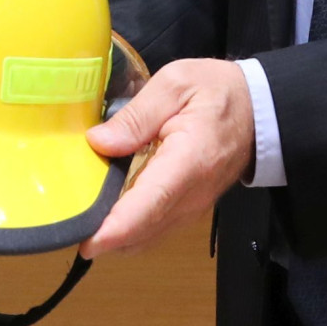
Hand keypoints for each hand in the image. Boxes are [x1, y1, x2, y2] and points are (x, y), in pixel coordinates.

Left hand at [79, 58, 252, 259]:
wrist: (260, 110)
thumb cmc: (217, 91)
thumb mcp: (175, 84)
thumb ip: (136, 115)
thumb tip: (98, 143)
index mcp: (188, 161)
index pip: (149, 205)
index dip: (116, 228)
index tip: (86, 241)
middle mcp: (192, 195)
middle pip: (144, 230)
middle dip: (105, 237)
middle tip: (66, 229)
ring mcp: (193, 207)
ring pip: (149, 236)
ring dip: (116, 238)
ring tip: (80, 225)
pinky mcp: (190, 208)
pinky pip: (156, 229)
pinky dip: (130, 231)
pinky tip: (106, 218)